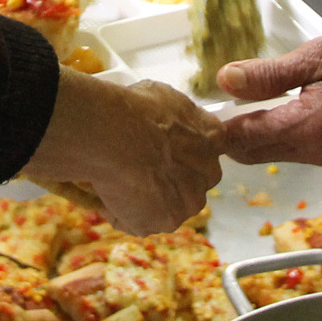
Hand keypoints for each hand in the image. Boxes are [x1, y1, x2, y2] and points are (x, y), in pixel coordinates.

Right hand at [23, 74, 221, 235]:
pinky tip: (108, 195)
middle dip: (169, 182)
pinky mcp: (163, 223)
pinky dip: (123, 213)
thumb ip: (179, 116)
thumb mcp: (165, 96)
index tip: (160, 151)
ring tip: (117, 183)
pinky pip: (140, 222)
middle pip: (191, 184)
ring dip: (147, 201)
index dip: (180, 153)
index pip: (204, 152)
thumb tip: (170, 120)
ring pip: (168, 207)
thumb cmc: (134, 109)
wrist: (113, 135)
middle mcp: (209, 174)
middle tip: (137, 169)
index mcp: (213, 138)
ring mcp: (187, 203)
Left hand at [214, 22, 321, 170]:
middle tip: (220, 106)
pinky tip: (296, 109)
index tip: (200, 112)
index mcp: (313, 128)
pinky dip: (293, 135)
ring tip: (255, 102)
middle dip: (236, 134)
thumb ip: (270, 75)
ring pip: (282, 154)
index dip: (218, 128)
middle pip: (259, 154)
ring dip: (265, 133)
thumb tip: (224, 81)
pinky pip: (308, 153)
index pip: (246, 140)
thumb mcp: (321, 53)